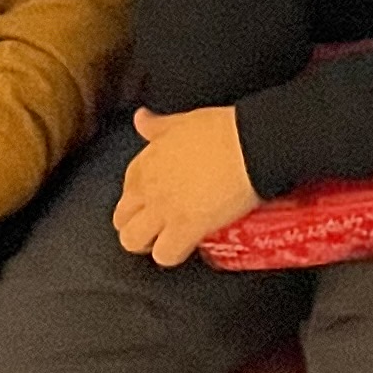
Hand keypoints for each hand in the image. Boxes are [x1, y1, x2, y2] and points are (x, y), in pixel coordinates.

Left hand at [114, 106, 261, 265]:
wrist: (251, 144)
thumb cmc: (224, 130)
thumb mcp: (183, 121)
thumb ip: (158, 125)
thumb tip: (141, 118)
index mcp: (147, 161)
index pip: (126, 188)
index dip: (139, 198)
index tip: (153, 199)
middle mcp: (148, 188)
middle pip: (121, 219)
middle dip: (135, 224)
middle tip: (156, 225)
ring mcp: (164, 210)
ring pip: (133, 241)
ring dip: (148, 243)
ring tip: (167, 240)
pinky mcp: (185, 228)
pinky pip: (165, 255)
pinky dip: (173, 255)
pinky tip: (186, 247)